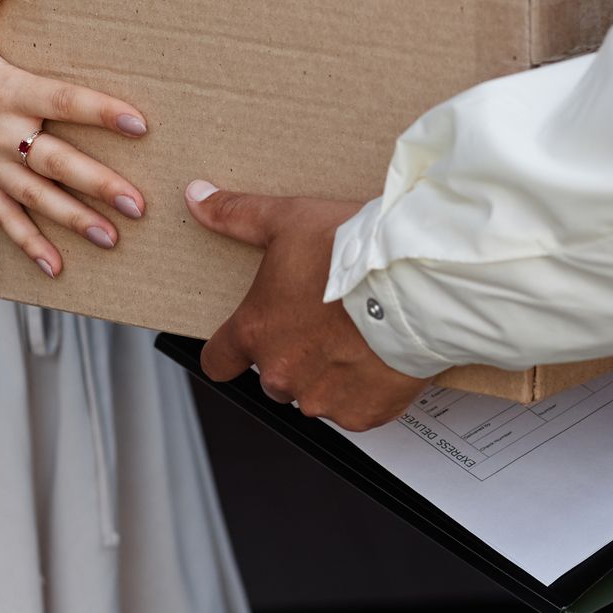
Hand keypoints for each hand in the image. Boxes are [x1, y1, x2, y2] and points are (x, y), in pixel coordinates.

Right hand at [0, 0, 148, 277]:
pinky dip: (30, 243)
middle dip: (97, 184)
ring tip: (113, 238)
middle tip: (138, 203)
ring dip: (73, 221)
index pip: (59, 99)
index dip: (99, 111)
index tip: (138, 123)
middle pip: (54, 162)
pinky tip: (59, 267)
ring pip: (35, 197)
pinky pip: (3, 218)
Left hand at [186, 183, 428, 430]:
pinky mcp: (362, 413)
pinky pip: (356, 407)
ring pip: (316, 393)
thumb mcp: (288, 220)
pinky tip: (379, 354)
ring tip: (358, 335)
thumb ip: (237, 215)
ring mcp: (323, 397)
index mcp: (257, 331)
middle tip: (325, 321)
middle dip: (296, 354)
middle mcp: (283, 372)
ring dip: (330, 372)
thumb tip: (198, 199)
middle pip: (275, 375)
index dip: (229, 350)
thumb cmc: (354, 255)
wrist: (415, 282)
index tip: (244, 341)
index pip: (218, 361)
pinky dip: (365, 388)